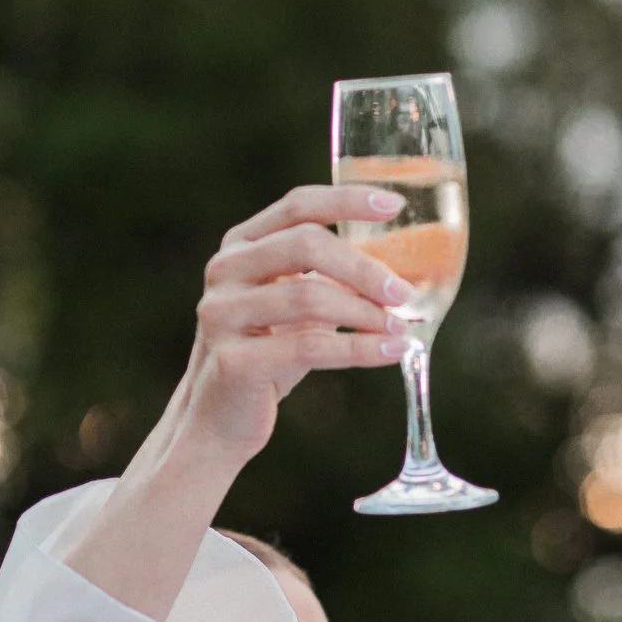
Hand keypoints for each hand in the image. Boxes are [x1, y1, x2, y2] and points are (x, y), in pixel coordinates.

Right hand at [165, 184, 412, 468]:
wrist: (217, 420)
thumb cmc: (267, 357)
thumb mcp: (294, 307)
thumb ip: (329, 279)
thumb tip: (402, 271)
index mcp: (240, 246)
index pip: (297, 206)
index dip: (347, 201)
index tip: (394, 206)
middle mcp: (225, 271)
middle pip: (306, 245)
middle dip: (364, 267)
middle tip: (404, 292)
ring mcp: (222, 314)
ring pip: (309, 297)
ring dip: (365, 312)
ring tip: (400, 327)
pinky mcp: (233, 360)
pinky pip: (309, 347)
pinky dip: (359, 349)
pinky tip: (392, 352)